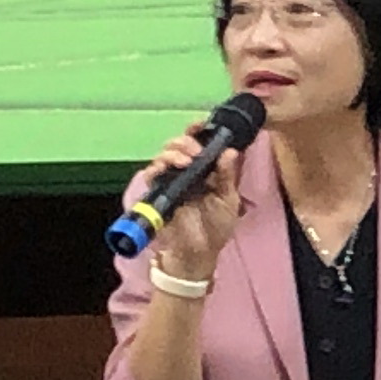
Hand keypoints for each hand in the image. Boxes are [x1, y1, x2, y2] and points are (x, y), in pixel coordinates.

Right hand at [127, 128, 244, 284]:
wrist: (199, 254)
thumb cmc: (215, 228)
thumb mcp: (228, 201)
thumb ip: (227, 176)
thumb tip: (230, 151)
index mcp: (204, 170)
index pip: (197, 143)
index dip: (197, 130)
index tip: (202, 125)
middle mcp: (185, 172)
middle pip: (177, 145)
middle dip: (185, 141)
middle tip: (197, 150)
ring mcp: (169, 181)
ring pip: (163, 155)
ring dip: (173, 152)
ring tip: (187, 160)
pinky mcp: (157, 194)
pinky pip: (151, 175)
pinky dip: (158, 167)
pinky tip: (169, 168)